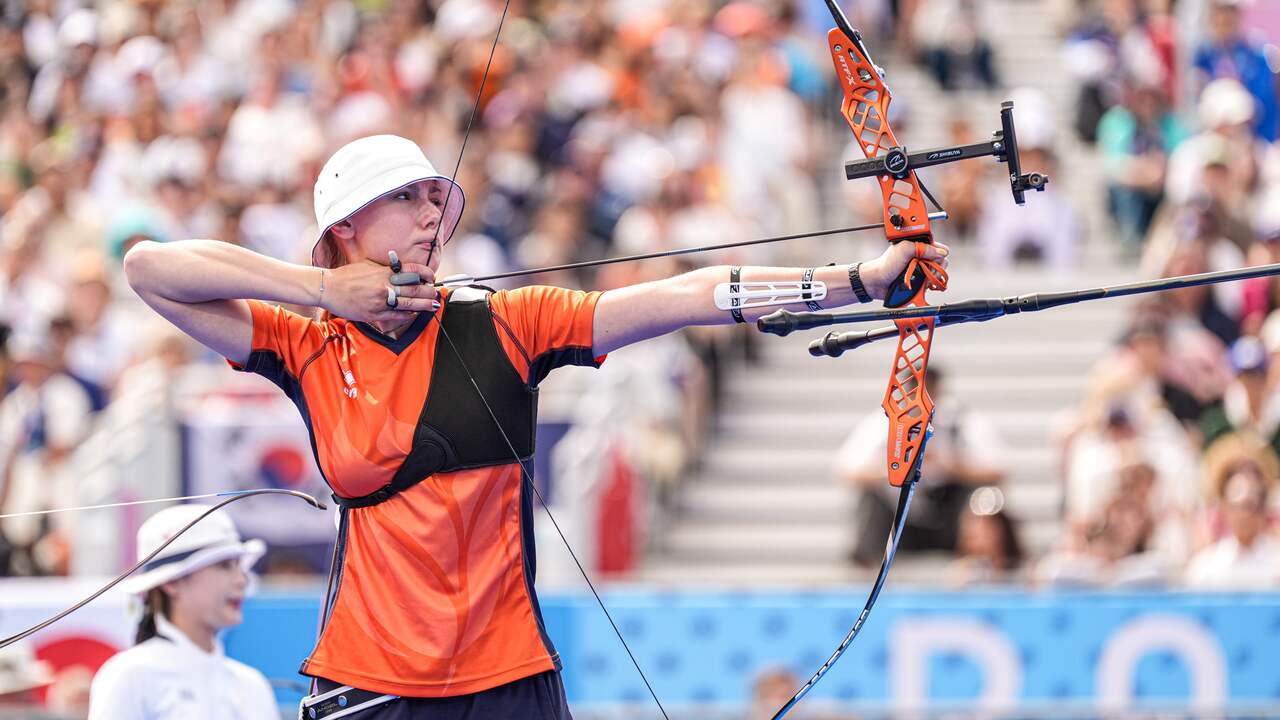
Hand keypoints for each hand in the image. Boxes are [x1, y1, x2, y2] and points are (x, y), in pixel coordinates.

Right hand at [322, 259, 437, 322]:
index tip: (431, 277)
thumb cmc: (347, 276)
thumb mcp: (368, 265)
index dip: (426, 273)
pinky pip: (396, 316)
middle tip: (435, 293)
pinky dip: (408, 315)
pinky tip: (414, 313)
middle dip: (429, 291)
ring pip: (409, 304)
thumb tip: (402, 268)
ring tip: (432, 305)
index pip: (413, 270)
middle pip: (415, 288)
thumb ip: (386, 267)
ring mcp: (380, 302)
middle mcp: (384, 286)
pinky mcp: (374, 315)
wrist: (328, 288)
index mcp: (384, 272)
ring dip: (424, 305)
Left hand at [859, 241, 949, 299]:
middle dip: (936, 267)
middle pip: (942, 261)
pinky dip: (929, 285)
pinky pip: (932, 283)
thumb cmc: (886, 265)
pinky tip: (923, 286)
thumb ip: (923, 247)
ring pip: (938, 273)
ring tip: (922, 279)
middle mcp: (922, 257)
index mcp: (919, 246)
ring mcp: (922, 269)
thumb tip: (941, 252)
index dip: (938, 253)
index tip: (930, 259)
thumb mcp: (904, 250)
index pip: (939, 247)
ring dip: (932, 277)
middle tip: (926, 271)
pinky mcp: (920, 281)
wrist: (877, 282)